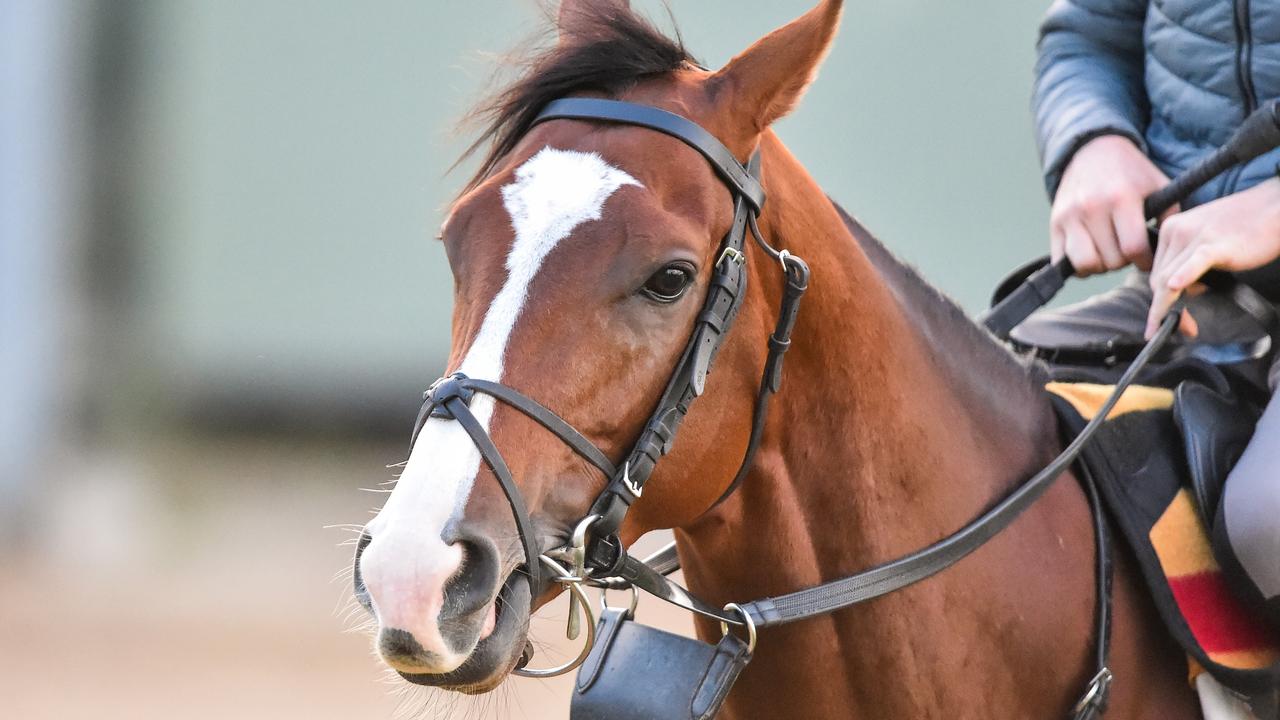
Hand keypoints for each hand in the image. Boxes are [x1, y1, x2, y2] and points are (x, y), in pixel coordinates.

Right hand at [1051, 135, 1172, 275]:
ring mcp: (1070, 216)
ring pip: (1085, 264)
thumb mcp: (1157, 185)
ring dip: (1100, 266)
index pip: (1133, 248)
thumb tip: (1168, 249)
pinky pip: (1061, 260)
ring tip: (1107, 254)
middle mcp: (1092, 207)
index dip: (1144, 261)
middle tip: (1126, 251)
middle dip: (1123, 261)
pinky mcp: (1055, 224)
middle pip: (1111, 260)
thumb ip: (1170, 216)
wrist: (1093, 151)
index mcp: (1121, 198)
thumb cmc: (1131, 173)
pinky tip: (1090, 255)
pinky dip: (1077, 265)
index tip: (1146, 259)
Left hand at [1145, 178, 1279, 336]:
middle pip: (1157, 281)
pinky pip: (1194, 262)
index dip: (1159, 301)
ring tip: (1186, 329)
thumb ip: (1188, 263)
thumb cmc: (1243, 228)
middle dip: (1163, 311)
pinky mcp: (1215, 244)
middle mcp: (1175, 231)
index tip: (1165, 322)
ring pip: (1168, 281)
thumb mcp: (1205, 243)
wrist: (1275, 208)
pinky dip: (1184, 276)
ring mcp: (1194, 236)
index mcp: (1170, 229)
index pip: (1155, 272)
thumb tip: (1181, 289)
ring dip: (1171, 311)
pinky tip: (1175, 286)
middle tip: (1180, 331)